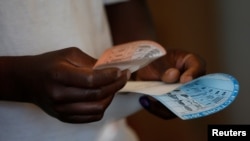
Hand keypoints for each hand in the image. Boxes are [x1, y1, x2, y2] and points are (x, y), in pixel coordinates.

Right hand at [8, 47, 128, 122]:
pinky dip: (102, 107)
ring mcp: (61, 109)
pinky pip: (91, 117)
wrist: (27, 80)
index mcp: (59, 75)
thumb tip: (111, 70)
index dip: (111, 76)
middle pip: (97, 95)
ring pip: (97, 109)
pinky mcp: (64, 117)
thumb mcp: (68, 54)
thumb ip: (90, 62)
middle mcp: (59, 95)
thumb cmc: (49, 64)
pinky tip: (103, 97)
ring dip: (110, 97)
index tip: (121, 71)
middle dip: (116, 85)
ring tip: (113, 87)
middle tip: (123, 77)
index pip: (92, 80)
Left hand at [135, 49, 205, 118]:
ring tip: (151, 97)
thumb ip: (164, 68)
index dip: (193, 74)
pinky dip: (158, 108)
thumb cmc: (153, 61)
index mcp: (190, 62)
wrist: (142, 71)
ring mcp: (183, 94)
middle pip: (193, 90)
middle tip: (167, 94)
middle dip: (180, 94)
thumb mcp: (156, 61)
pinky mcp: (174, 105)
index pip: (198, 67)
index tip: (184, 80)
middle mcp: (191, 80)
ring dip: (166, 103)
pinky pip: (169, 112)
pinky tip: (146, 101)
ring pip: (181, 104)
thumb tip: (174, 75)